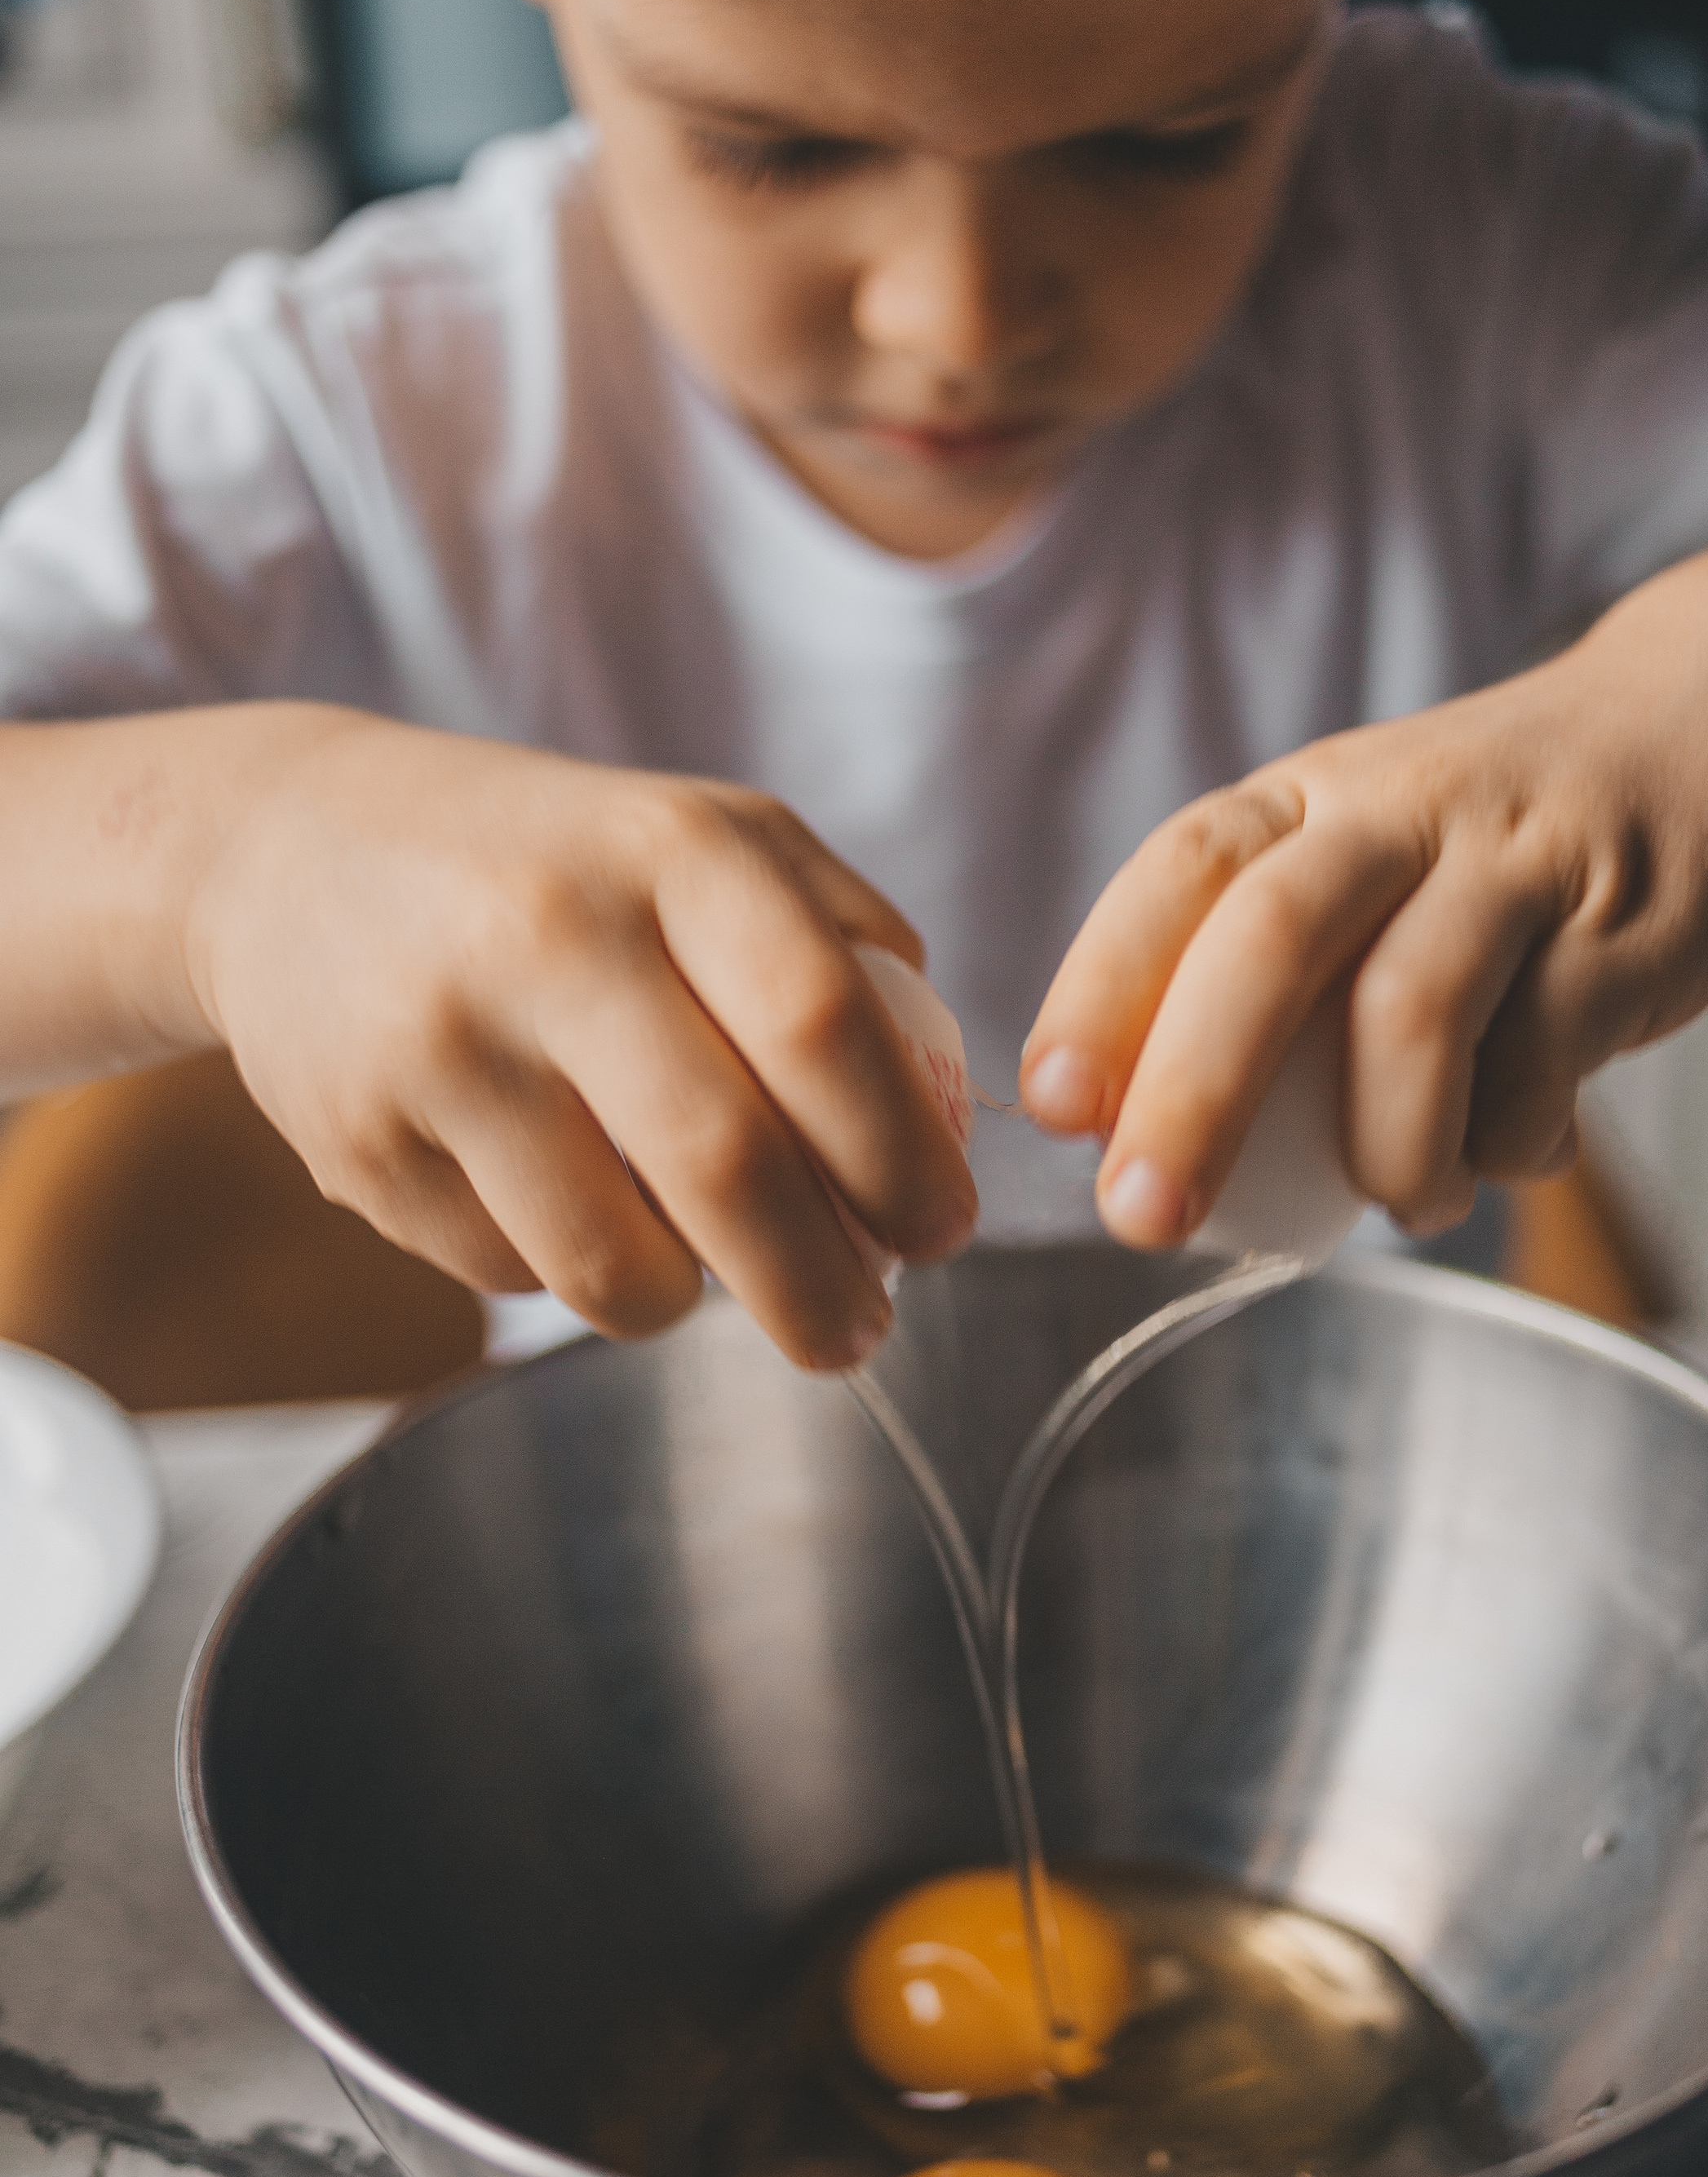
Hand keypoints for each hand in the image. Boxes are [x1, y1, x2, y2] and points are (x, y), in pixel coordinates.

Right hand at [183, 711, 976, 1363]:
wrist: (293, 851)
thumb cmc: (562, 867)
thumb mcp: (711, 844)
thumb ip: (845, 954)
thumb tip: (945, 1123)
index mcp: (674, 852)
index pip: (825, 1027)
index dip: (902, 1160)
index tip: (942, 1231)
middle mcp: (552, 938)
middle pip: (726, 1171)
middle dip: (821, 1289)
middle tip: (857, 1332)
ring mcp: (443, 1045)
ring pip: (612, 1265)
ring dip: (690, 1305)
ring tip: (709, 1273)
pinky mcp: (359, 1143)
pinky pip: (511, 1275)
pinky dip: (567, 1271)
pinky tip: (556, 1197)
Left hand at [1020, 547, 1707, 1241]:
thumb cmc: (1518, 822)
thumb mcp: (1382, 847)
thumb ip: (1294, 968)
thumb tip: (1179, 1139)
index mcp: (1313, 799)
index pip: (1177, 876)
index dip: (1101, 987)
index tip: (1051, 1102)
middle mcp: (1401, 814)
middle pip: (1268, 945)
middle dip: (1191, 1096)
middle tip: (1146, 1217)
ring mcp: (1517, 864)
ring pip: (1411, 1012)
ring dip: (1386, 1147)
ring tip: (1403, 1200)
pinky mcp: (1625, 926)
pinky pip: (1541, 1066)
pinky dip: (1509, 1143)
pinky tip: (1514, 1150)